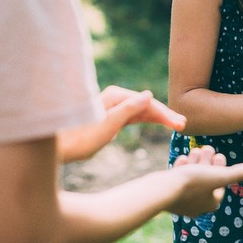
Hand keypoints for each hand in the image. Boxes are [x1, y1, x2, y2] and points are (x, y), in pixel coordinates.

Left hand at [58, 87, 186, 161]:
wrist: (59, 147)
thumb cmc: (80, 138)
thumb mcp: (108, 125)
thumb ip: (128, 110)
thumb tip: (149, 95)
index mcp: (116, 96)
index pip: (148, 103)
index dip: (165, 113)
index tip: (179, 125)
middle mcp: (116, 98)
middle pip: (147, 105)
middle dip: (165, 115)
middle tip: (183, 125)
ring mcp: (114, 107)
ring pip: (143, 111)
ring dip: (159, 118)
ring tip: (177, 125)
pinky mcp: (112, 116)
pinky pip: (136, 116)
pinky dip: (149, 119)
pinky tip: (160, 122)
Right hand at [168, 145, 242, 216]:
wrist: (161, 190)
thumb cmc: (192, 183)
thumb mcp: (218, 175)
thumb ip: (236, 173)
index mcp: (211, 204)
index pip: (219, 183)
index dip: (221, 168)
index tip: (220, 155)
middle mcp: (196, 206)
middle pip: (205, 181)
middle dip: (207, 163)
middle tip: (207, 148)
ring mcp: (180, 202)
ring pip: (191, 179)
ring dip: (195, 163)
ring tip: (195, 150)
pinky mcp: (166, 196)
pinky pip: (178, 181)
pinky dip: (182, 168)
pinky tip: (183, 159)